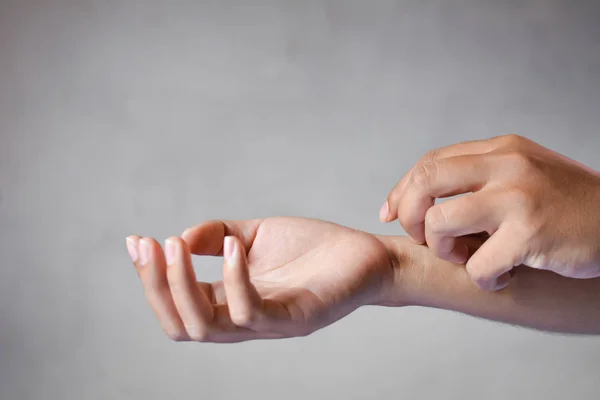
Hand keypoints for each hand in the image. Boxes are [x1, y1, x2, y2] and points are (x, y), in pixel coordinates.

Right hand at [125, 217, 393, 342]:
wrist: (366, 255)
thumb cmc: (312, 249)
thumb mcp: (255, 235)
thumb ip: (217, 235)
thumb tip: (178, 238)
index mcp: (231, 302)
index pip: (177, 305)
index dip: (151, 278)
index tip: (136, 241)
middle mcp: (243, 320)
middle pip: (181, 324)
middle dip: (156, 286)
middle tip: (148, 246)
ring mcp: (268, 325)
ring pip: (206, 326)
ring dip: (181, 286)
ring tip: (174, 246)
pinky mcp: (295, 320)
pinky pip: (251, 311)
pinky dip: (233, 279)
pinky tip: (232, 247)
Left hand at [381, 134, 599, 289]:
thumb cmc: (567, 205)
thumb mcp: (523, 173)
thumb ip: (477, 176)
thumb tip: (419, 196)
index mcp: (501, 149)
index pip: (429, 162)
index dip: (402, 190)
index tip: (390, 213)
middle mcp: (506, 165)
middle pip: (424, 182)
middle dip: (408, 215)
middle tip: (423, 239)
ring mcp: (518, 197)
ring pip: (440, 222)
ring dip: (444, 249)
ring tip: (468, 256)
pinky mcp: (530, 233)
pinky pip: (477, 264)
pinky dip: (482, 278)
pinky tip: (501, 276)